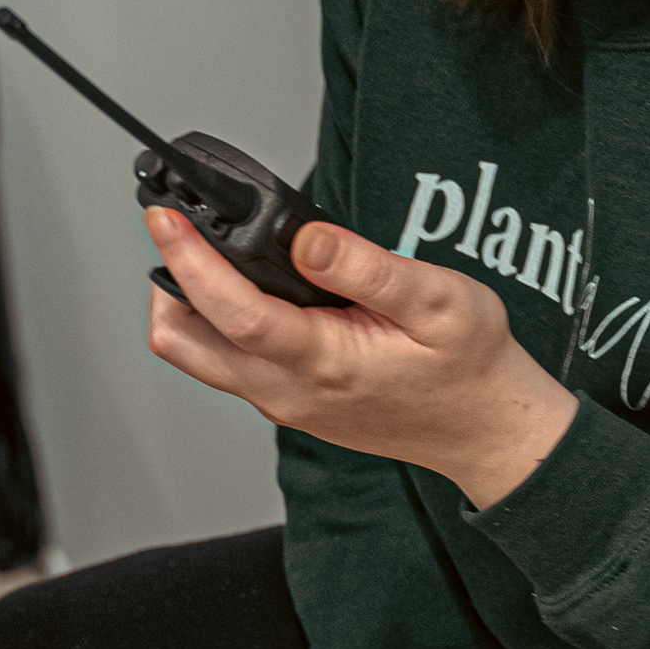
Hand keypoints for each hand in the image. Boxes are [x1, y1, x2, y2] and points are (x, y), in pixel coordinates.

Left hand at [144, 210, 577, 506]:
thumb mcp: (439, 301)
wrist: (484, 428)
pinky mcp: (288, 404)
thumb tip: (307, 238)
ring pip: (200, 357)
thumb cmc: (469, 366)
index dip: (189, 262)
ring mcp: (283, 403)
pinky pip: (228, 365)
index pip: (232, 312)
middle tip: (179, 232)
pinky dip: (216, 324)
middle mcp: (287, 391)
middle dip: (168, 283)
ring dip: (188, 305)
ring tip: (209, 254)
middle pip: (186, 344)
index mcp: (321, 362)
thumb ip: (367, 268)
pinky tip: (248, 289)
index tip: (165, 220)